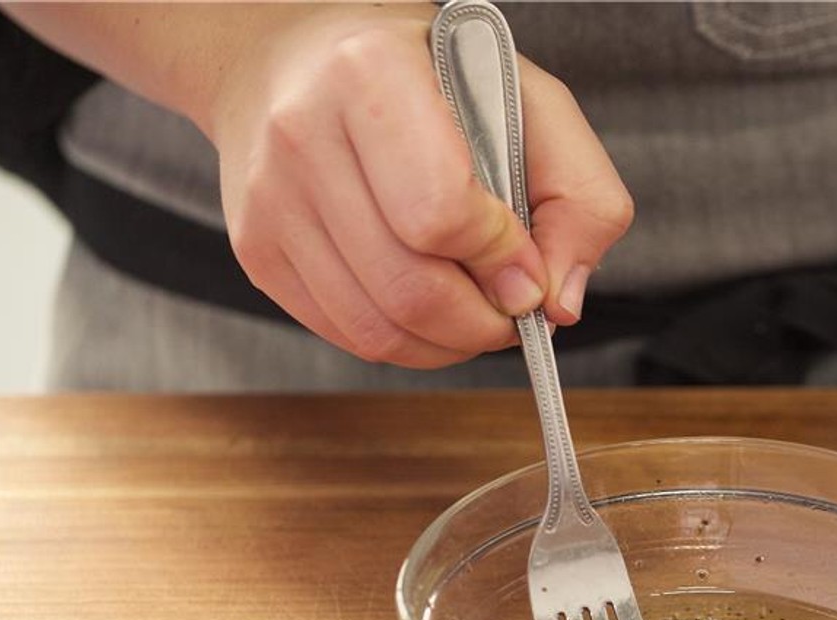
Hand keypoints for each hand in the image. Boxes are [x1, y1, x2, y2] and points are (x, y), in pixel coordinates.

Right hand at [204, 4, 630, 365]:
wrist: (297, 58)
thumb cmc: (428, 78)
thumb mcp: (529, 103)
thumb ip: (579, 197)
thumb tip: (558, 303)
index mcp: (370, 75)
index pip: (440, 213)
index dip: (499, 258)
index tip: (525, 264)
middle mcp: (303, 134)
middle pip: (410, 289)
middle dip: (483, 322)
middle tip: (511, 307)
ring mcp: (271, 200)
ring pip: (377, 329)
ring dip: (449, 343)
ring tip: (476, 312)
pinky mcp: (258, 252)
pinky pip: (347, 335)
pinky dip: (407, 344)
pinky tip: (431, 310)